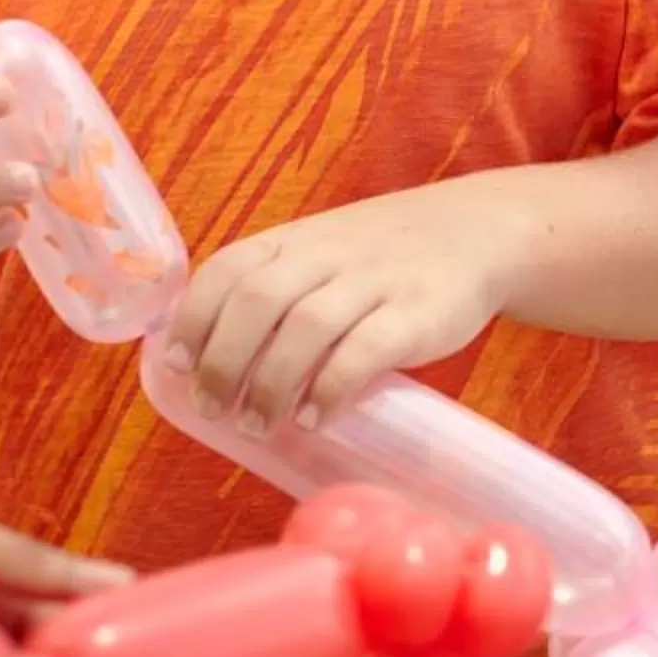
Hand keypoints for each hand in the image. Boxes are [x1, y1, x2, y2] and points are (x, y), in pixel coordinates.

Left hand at [153, 178, 519, 437]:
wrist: (480, 232)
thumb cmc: (383, 258)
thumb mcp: (323, 252)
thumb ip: (276, 291)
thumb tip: (211, 363)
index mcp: (295, 239)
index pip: (228, 268)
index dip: (194, 317)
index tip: (177, 365)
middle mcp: (329, 252)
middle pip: (258, 300)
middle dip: (224, 360)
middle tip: (215, 409)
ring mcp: (376, 279)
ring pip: (307, 326)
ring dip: (272, 383)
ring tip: (257, 425)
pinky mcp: (419, 312)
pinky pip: (367, 349)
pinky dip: (332, 386)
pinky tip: (315, 416)